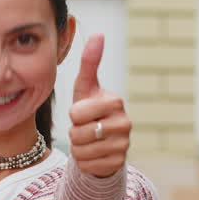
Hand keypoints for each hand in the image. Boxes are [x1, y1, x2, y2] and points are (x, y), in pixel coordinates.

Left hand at [67, 34, 129, 177]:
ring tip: (88, 141)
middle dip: (74, 133)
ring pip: (81, 151)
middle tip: (85, 128)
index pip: (77, 113)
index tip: (83, 112)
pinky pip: (86, 166)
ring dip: (77, 148)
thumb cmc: (90, 110)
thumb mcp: (86, 88)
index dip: (74, 115)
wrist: (102, 142)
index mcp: (116, 102)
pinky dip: (84, 162)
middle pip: (78, 134)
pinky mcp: (118, 164)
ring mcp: (124, 146)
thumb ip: (90, 63)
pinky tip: (93, 154)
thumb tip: (98, 34)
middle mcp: (125, 124)